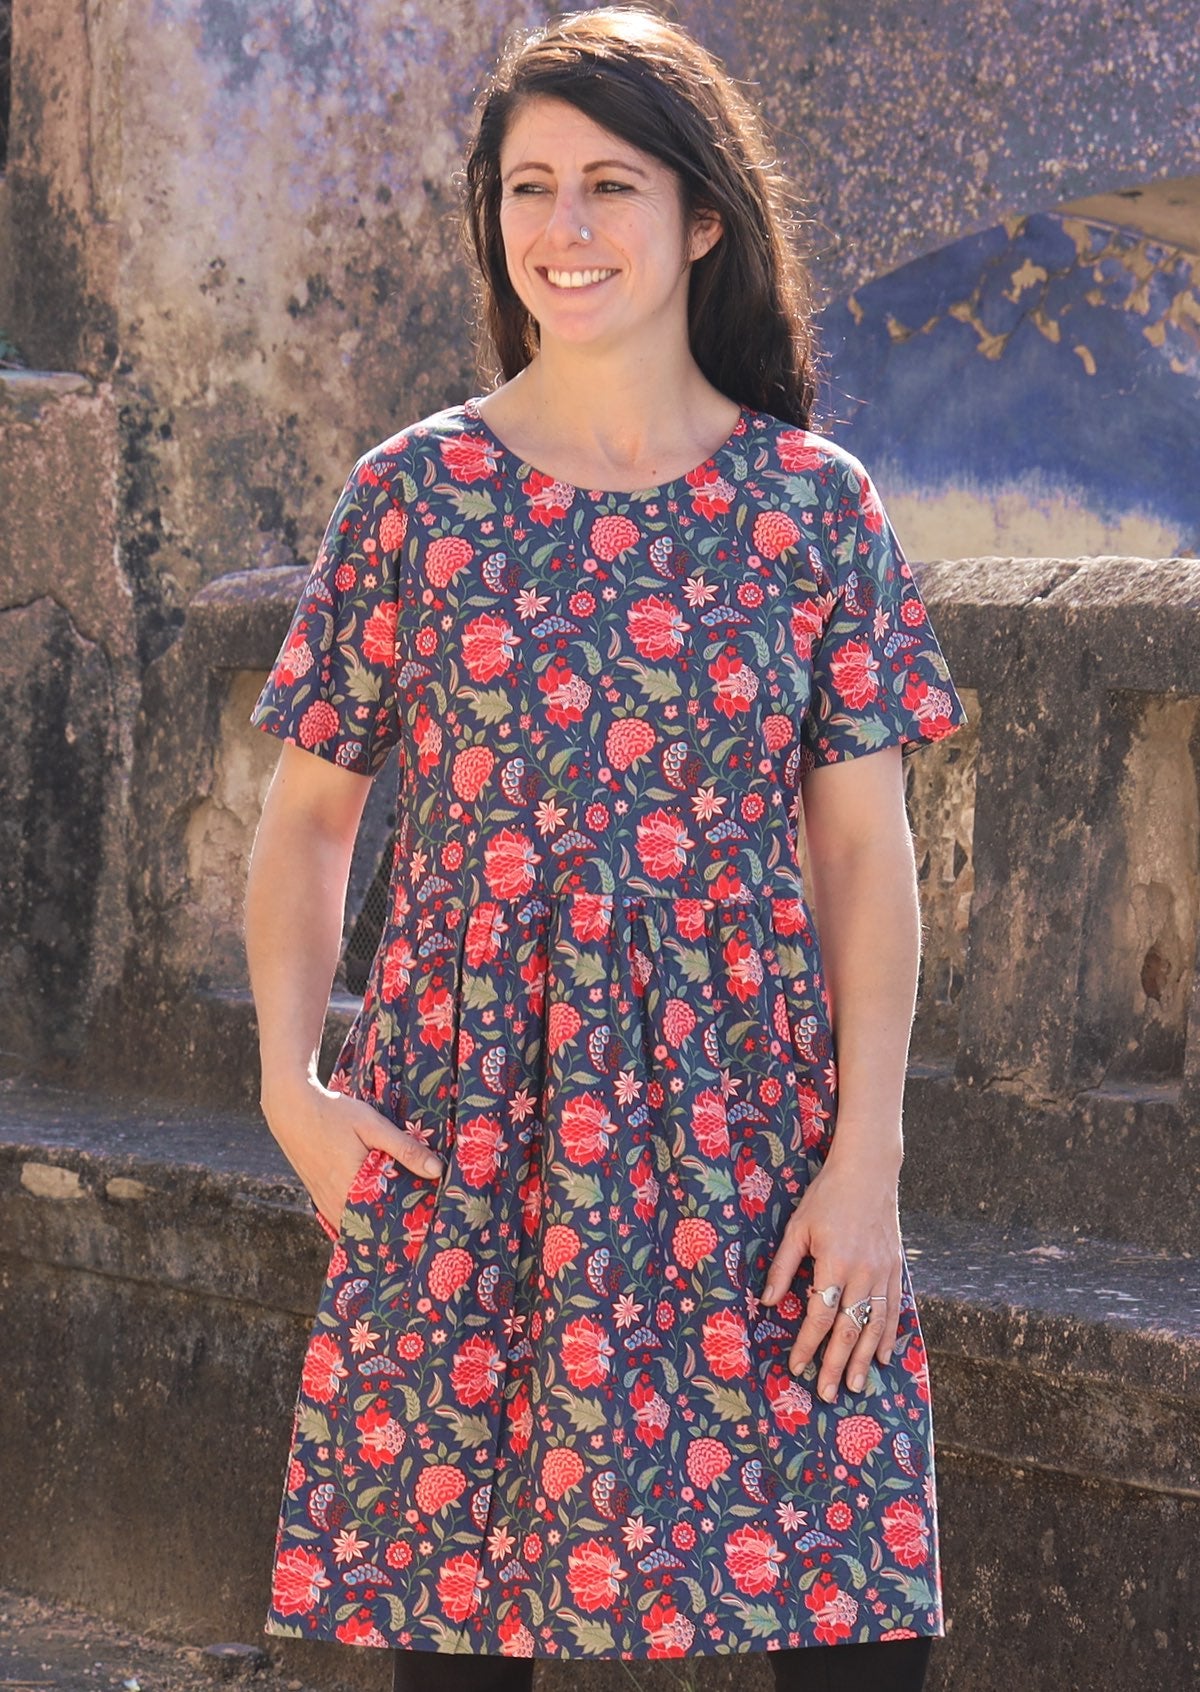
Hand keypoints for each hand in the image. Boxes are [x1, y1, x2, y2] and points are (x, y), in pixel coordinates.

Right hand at [262, 1078, 443, 1230]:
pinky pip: (338, 1218)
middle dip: (390, 1230)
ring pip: (351, 1226)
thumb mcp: (373, 1126)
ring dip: (371, 1227)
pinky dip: (354, 1220)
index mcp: (352, 1187)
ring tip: (397, 1225)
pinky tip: (370, 1213)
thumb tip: (437, 1170)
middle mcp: (335, 1200)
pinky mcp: (316, 1195)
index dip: (405, 1229)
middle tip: (415, 1230)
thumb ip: (405, 1148)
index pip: (384, 1223)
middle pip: (368, 1229)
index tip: (424, 1230)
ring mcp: (322, 1201)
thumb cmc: (334, 1114)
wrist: (292, 1109)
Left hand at [758, 1148, 902, 1401]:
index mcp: (835, 1262)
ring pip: (874, 1326)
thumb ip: (783, 1267)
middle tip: (828, 1394)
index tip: (795, 1367)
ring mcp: (884, 1272)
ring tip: (856, 1387)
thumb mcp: (798, 1227)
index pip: (819, 1315)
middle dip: (837, 1365)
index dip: (806, 1345)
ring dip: (864, 1359)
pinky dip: (889, 1336)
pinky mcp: (896, 1268)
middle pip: (849, 1329)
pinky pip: (894, 1309)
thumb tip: (767, 1303)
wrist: (869, 1171)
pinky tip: (882, 1357)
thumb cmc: (827, 1197)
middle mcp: (863, 1273)